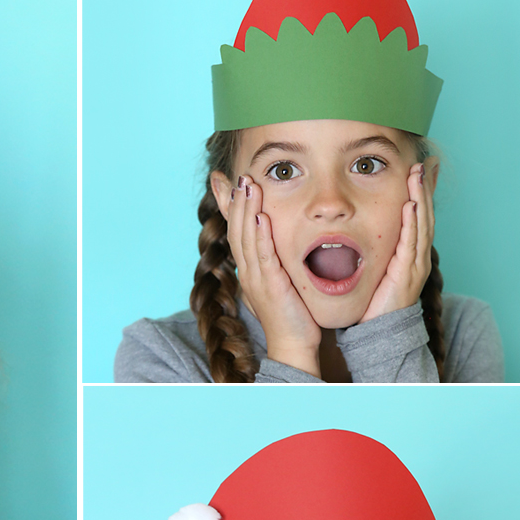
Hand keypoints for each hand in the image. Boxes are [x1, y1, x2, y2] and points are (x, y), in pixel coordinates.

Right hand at [226, 175, 321, 375]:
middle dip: (235, 201)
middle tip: (236, 175)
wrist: (294, 344)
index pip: (236, 231)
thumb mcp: (281, 281)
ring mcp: (256, 279)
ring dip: (245, 210)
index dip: (230, 206)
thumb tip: (278, 243)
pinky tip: (260, 216)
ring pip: (245, 238)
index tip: (226, 182)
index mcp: (249, 270)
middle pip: (235, 230)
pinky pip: (262, 255)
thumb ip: (277, 261)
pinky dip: (259, 235)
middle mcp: (248, 272)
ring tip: (247, 185)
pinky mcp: (270, 285)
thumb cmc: (292, 315)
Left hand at [359, 163, 432, 322]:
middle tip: (424, 163)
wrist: (378, 331)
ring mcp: (414, 265)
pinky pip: (411, 244)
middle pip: (425, 215)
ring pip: (421, 225)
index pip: (418, 217)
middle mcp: (416, 257)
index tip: (419, 168)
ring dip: (420, 198)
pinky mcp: (407, 274)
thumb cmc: (373, 302)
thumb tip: (356, 232)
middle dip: (424, 188)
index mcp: (409, 254)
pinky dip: (412, 223)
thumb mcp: (375, 268)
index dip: (419, 193)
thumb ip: (372, 249)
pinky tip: (411, 206)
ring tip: (418, 174)